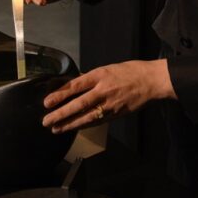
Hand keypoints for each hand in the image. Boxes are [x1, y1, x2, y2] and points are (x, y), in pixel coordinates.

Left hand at [41, 59, 176, 133]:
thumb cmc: (130, 71)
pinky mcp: (116, 114)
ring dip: (70, 124)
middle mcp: (103, 90)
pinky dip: (84, 125)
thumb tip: (76, 84)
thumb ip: (92, 78)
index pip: (75, 86)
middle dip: (61, 114)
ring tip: (56, 129)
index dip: (60, 95)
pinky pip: (97, 121)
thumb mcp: (108, 68)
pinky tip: (75, 128)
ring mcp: (110, 104)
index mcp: (100, 75)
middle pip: (78, 104)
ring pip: (87, 117)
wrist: (151, 81)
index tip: (47, 102)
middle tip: (46, 121)